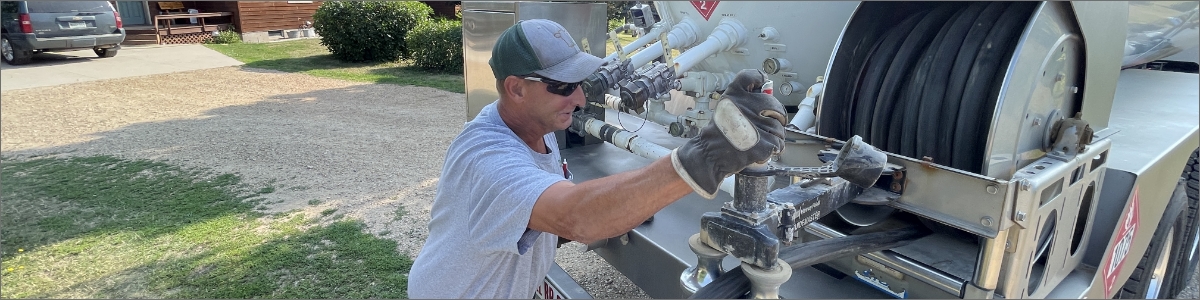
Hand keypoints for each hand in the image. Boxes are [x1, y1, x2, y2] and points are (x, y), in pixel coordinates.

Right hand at [671, 69, 787, 198]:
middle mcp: (748, 106)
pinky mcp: (764, 143)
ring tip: (759, 140)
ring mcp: (758, 124)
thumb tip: (766, 90)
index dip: (761, 80)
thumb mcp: (726, 106)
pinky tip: (761, 149)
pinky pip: (778, 143)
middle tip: (766, 125)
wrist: (710, 154)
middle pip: (776, 106)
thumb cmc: (718, 132)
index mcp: (736, 94)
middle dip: (776, 117)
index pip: (755, 76)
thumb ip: (744, 98)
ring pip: (779, 128)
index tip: (763, 85)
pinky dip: (773, 148)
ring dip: (774, 135)